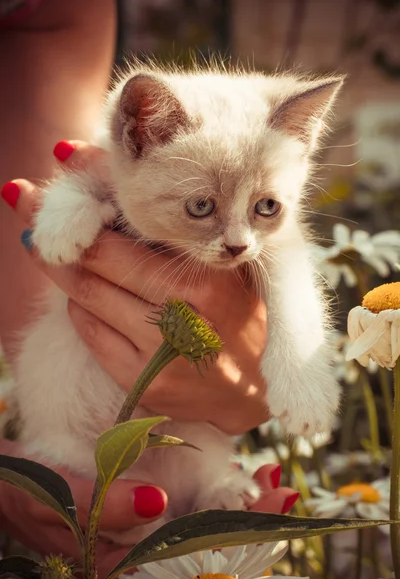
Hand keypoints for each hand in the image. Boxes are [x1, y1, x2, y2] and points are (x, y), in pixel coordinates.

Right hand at [0, 441, 296, 578]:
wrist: (13, 481)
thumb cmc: (27, 492)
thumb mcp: (53, 500)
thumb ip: (97, 505)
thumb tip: (155, 504)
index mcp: (119, 565)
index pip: (187, 566)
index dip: (235, 542)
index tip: (272, 513)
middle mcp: (139, 557)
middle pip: (206, 551)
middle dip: (251, 524)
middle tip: (284, 492)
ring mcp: (143, 535)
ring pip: (203, 530)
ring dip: (243, 509)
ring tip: (274, 483)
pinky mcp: (142, 513)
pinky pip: (190, 511)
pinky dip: (220, 494)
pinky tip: (242, 475)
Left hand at [3, 140, 267, 434]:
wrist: (250, 391)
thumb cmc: (238, 316)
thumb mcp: (223, 268)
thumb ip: (181, 232)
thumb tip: (125, 186)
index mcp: (207, 284)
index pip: (127, 242)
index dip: (83, 214)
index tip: (50, 190)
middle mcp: (181, 321)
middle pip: (97, 269)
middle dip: (55, 237)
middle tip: (26, 208)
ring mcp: (157, 358)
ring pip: (86, 300)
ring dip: (60, 270)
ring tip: (45, 248)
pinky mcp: (140, 383)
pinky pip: (90, 335)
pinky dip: (79, 308)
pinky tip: (83, 295)